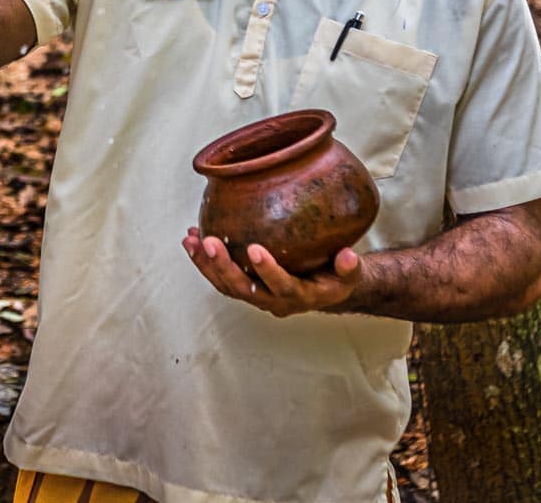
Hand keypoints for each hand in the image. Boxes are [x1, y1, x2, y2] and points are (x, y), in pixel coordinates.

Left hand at [182, 227, 363, 317]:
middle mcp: (273, 301)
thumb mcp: (350, 274)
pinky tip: (192, 238)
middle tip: (209, 242)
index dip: (268, 271)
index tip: (255, 249)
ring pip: (226, 285)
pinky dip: (203, 260)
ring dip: (205, 263)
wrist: (325, 289)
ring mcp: (256, 295)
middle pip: (244, 289)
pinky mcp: (244, 287)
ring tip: (191, 239)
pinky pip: (219, 277)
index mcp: (300, 297)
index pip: (282, 288)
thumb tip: (347, 255)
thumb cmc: (337, 277)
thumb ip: (349, 266)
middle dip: (223, 266)